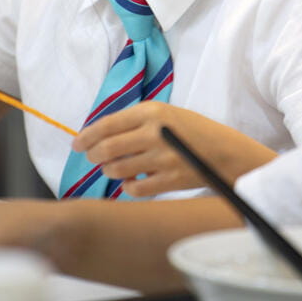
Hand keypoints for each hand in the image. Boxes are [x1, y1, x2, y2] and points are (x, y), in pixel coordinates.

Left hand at [71, 103, 277, 196]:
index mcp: (152, 111)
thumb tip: (98, 135)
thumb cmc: (191, 130)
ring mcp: (163, 158)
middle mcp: (155, 133)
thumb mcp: (165, 114)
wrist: (225, 151)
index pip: (108, 124)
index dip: (87, 136)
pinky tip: (132, 181)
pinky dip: (128, 187)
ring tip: (112, 168)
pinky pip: (135, 188)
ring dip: (109, 170)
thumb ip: (135, 122)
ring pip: (117, 169)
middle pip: (107, 148)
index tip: (77, 143)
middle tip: (92, 157)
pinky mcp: (170, 180)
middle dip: (93, 155)